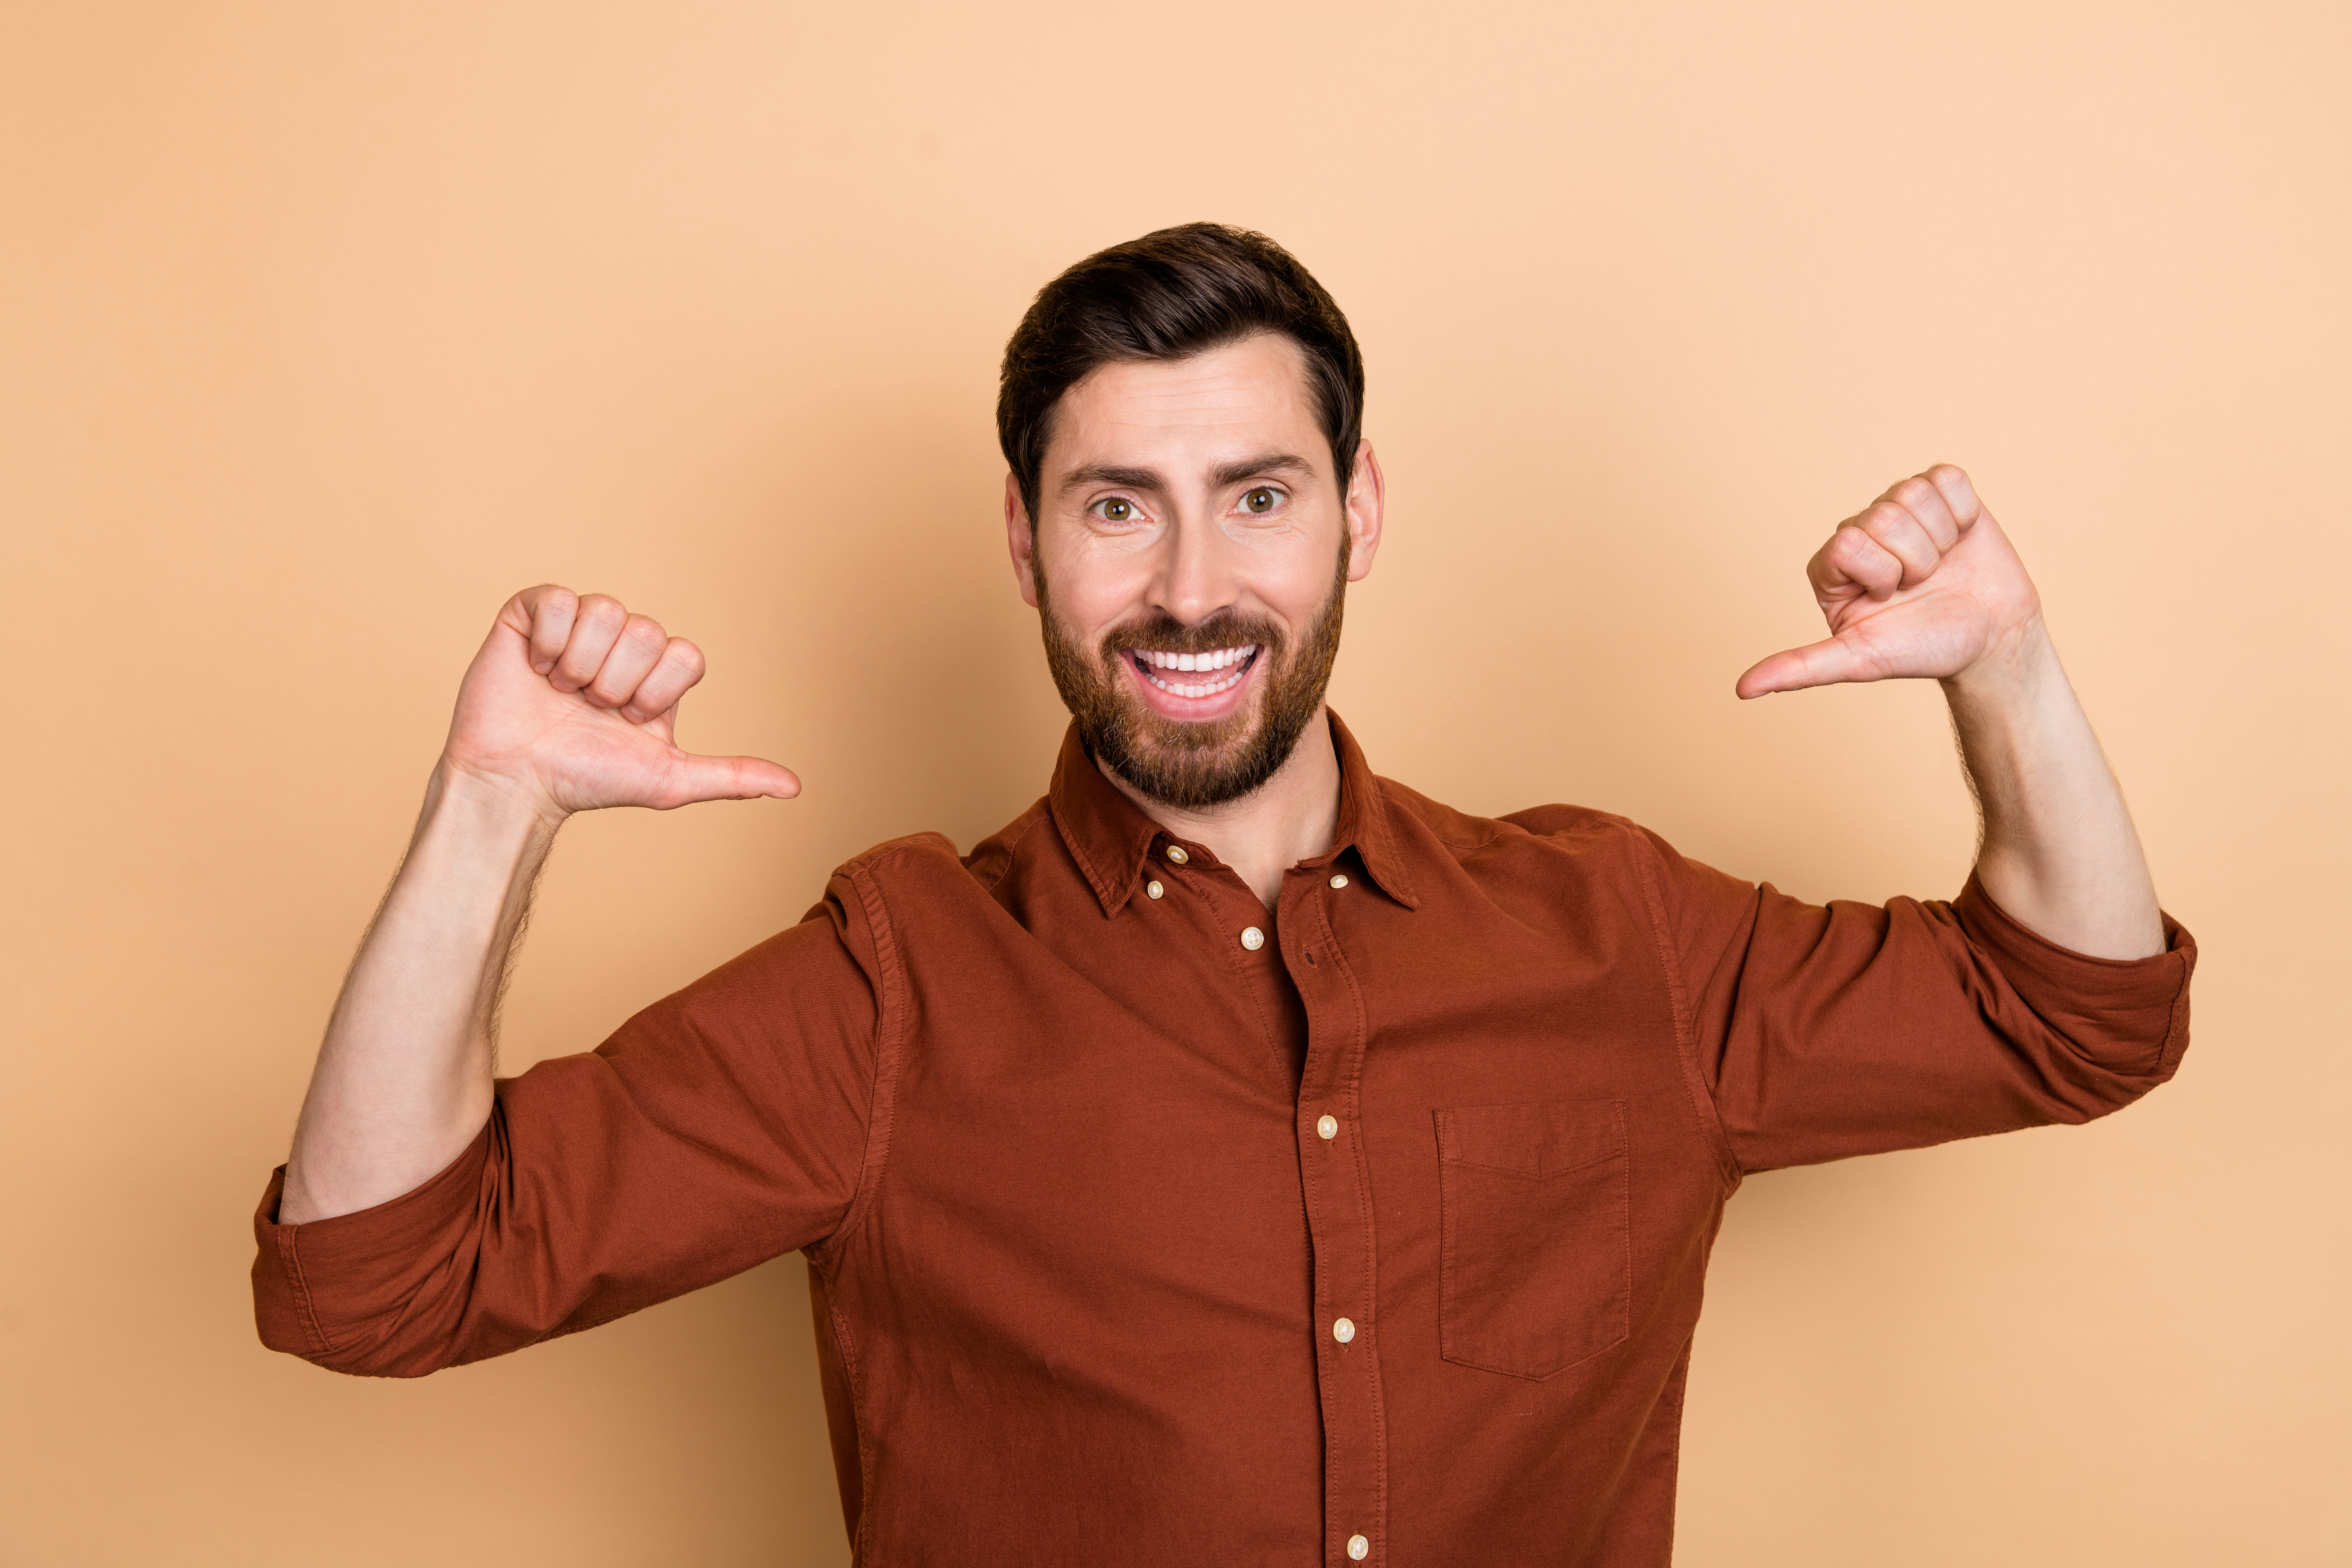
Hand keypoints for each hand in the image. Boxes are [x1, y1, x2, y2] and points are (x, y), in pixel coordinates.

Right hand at [441, 584, 799, 817]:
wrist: (518, 781)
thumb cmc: (588, 779)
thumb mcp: (669, 781)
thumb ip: (733, 776)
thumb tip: (795, 787)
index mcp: (656, 673)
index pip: (685, 653)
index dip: (657, 690)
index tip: (629, 719)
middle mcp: (621, 644)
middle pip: (646, 630)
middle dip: (616, 681)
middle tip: (589, 708)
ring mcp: (577, 625)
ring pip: (605, 610)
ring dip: (581, 664)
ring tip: (561, 691)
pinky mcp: (531, 614)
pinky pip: (556, 599)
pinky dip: (547, 640)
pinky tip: (536, 668)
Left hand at [1736, 465, 2044, 697]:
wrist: (1990, 640)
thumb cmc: (1922, 649)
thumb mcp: (1859, 660)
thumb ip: (1800, 667)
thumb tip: (1742, 690)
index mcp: (1832, 564)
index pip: (1849, 542)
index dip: (1880, 573)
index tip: (1889, 598)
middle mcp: (1862, 530)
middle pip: (1885, 515)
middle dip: (1913, 560)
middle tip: (1920, 587)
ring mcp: (1901, 509)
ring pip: (1915, 493)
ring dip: (1939, 539)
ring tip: (1940, 566)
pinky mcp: (1942, 496)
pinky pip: (1949, 478)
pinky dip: (1963, 513)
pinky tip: (1959, 539)